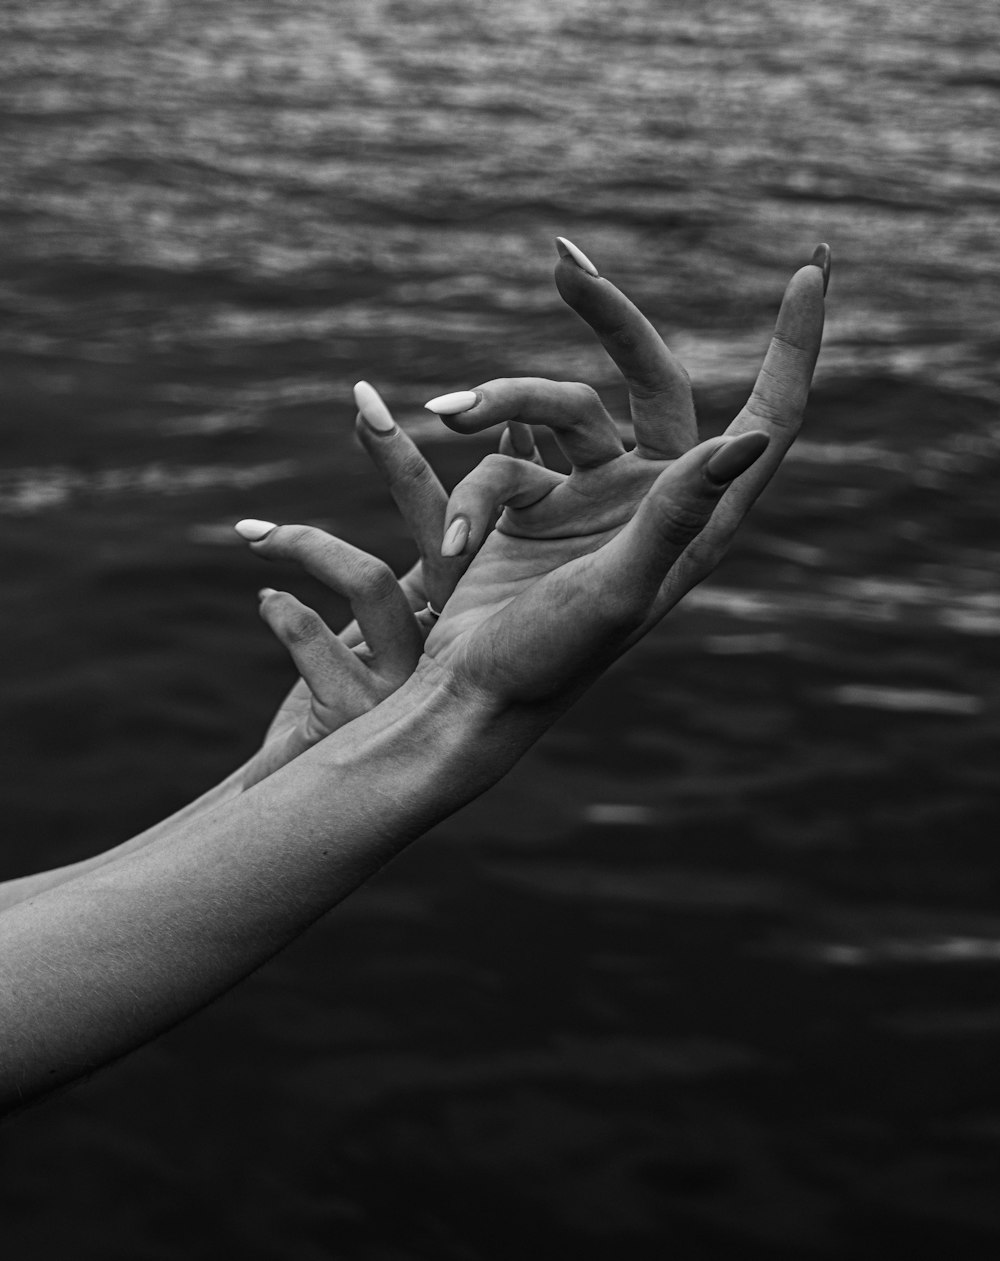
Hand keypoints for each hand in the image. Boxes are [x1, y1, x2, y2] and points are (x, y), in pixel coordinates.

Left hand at [237, 385, 545, 784]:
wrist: (309, 798)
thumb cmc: (339, 705)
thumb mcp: (371, 636)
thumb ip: (384, 577)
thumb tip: (387, 513)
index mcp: (458, 619)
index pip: (461, 521)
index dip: (448, 464)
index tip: (414, 402)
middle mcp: (449, 649)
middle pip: (435, 532)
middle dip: (396, 458)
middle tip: (362, 398)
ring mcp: (408, 686)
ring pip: (369, 581)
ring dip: (306, 547)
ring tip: (255, 535)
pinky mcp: (358, 717)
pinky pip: (319, 643)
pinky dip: (285, 619)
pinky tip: (267, 600)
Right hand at [416, 237, 828, 703]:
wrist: (470, 694)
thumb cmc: (552, 662)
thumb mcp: (619, 589)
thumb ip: (677, 513)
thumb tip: (747, 443)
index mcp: (698, 521)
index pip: (766, 422)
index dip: (792, 348)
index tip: (811, 271)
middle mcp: (653, 499)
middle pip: (651, 379)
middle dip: (608, 316)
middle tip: (563, 258)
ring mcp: (592, 495)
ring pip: (557, 405)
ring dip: (501, 400)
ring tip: (447, 415)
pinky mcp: (532, 500)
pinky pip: (501, 456)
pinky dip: (471, 484)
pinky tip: (450, 538)